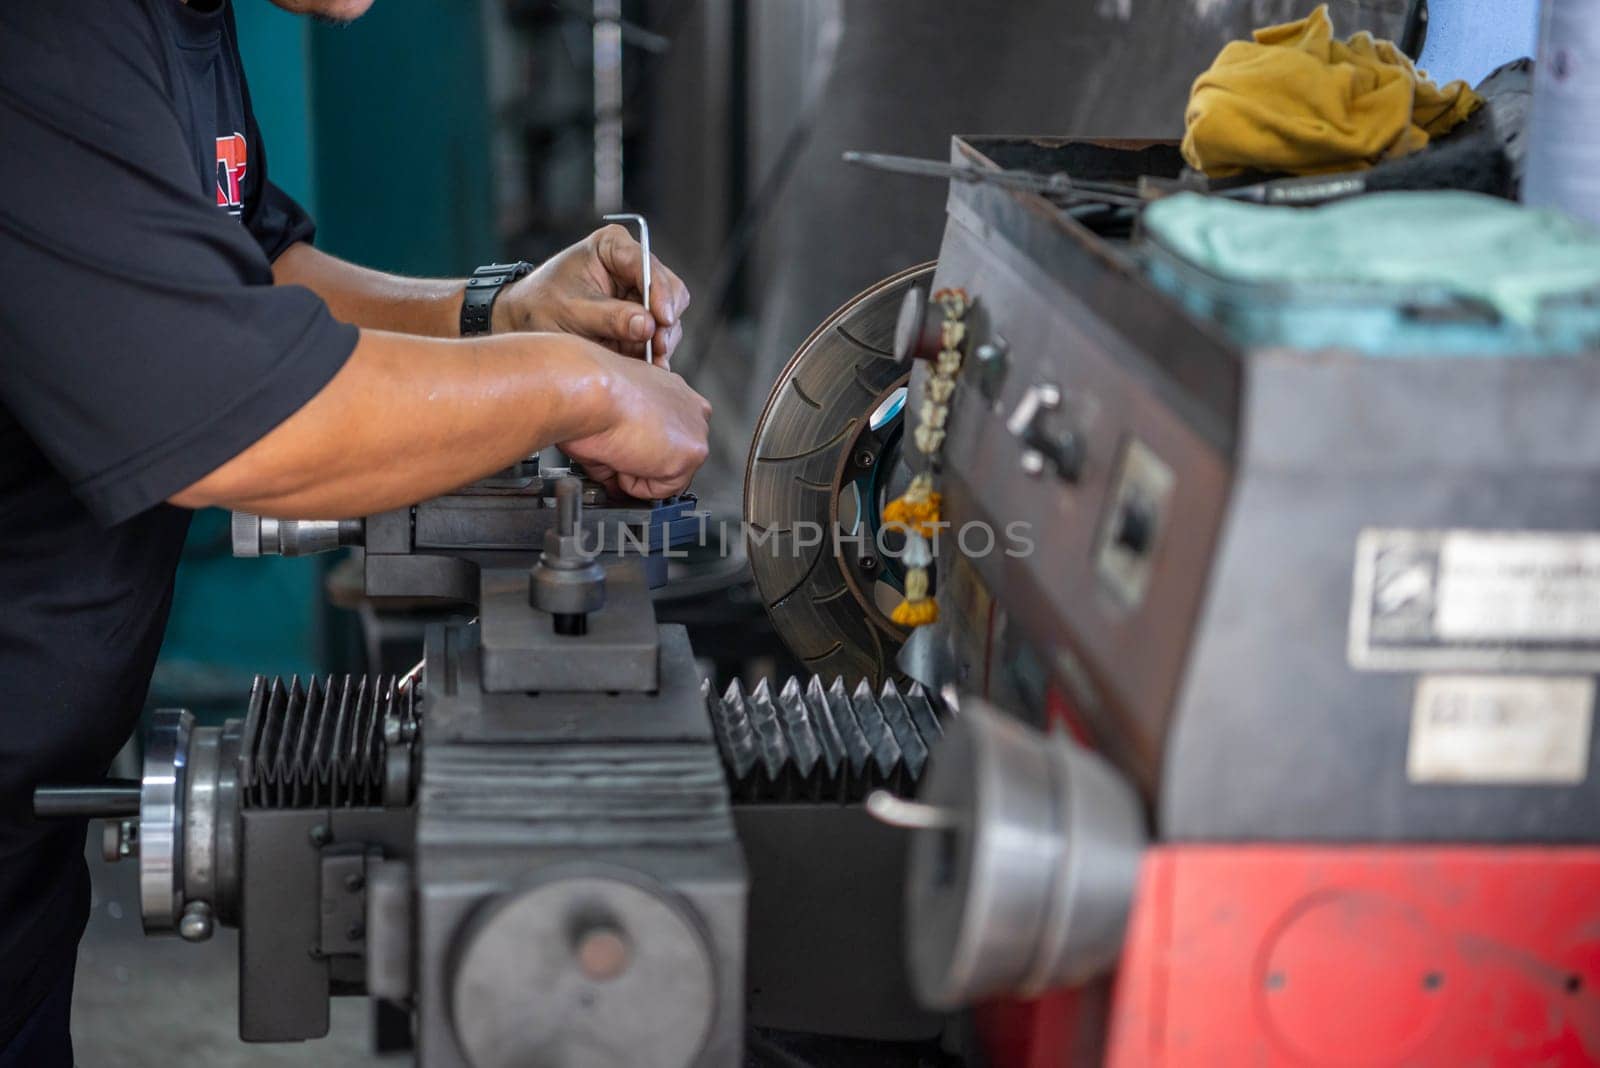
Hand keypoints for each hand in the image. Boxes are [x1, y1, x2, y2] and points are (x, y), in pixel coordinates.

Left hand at [493, 225, 691, 366]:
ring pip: (670, 316)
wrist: (524, 324)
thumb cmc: (540, 307)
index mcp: (613, 246)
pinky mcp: (641, 318)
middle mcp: (633, 265)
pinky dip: (656, 351)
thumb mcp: (571, 312)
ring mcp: (639, 293)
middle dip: (666, 321)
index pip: (649, 265)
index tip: (661, 320)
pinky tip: (648, 365)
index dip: (660, 293)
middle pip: (670, 290)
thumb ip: (609, 318)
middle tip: (657, 349)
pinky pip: (661, 335)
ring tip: (650, 361)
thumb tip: (648, 326)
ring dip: (662, 340)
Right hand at [559, 349, 711, 498]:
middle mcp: (690, 407)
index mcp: (672, 391)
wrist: (591, 393)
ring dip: (639, 472)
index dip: (643, 448)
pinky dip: (635, 485)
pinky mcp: (691, 454)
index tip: (624, 449)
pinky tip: (622, 459)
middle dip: (644, 463)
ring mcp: (695, 431)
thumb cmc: (590, 392)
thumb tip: (617, 473)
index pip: (669, 433)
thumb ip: (628, 443)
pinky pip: (662, 488)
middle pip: (674, 454)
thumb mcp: (612, 414)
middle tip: (616, 453)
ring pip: (670, 473)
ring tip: (618, 450)